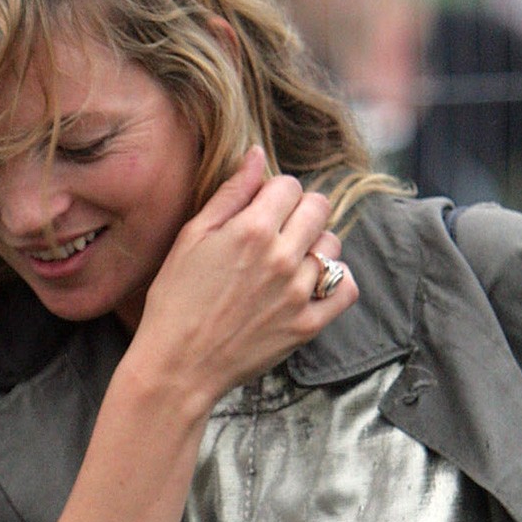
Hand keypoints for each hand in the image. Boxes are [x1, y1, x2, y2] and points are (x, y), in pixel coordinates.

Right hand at [131, 146, 357, 408]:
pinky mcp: (308, 325)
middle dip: (300, 212)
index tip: (261, 209)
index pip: (290, 185)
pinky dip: (335, 280)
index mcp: (251, 230)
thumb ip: (230, 194)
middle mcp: (282, 257)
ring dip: (314, 247)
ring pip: (332, 246)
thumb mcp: (192, 238)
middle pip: (319, 208)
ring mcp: (299, 293)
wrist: (179, 366)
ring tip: (289, 263)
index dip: (275, 193)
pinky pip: (345, 288)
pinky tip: (314, 282)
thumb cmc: (176, 301)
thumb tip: (257, 155)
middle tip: (278, 232)